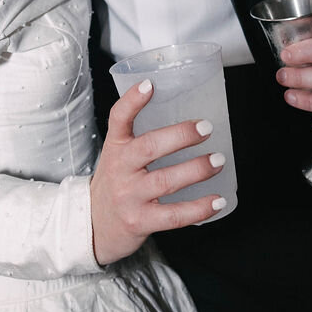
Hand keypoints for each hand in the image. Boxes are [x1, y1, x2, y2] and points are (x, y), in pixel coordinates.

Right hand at [89, 81, 227, 265]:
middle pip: (149, 147)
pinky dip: (199, 208)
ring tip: (218, 160)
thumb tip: (187, 121)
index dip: (132, 101)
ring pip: (166, 181)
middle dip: (180, 136)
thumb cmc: (115, 185)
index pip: (118, 119)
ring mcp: (129, 196)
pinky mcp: (140, 221)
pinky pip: (174, 215)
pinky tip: (217, 200)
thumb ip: (140, 139)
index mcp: (115, 147)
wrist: (93, 226)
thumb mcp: (118, 157)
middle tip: (206, 127)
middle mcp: (119, 169)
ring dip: (196, 169)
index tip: (149, 85)